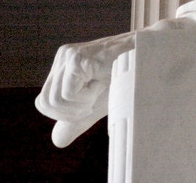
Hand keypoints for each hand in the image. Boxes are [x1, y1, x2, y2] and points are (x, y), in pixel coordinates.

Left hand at [35, 32, 135, 147]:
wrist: (151, 58)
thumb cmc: (129, 78)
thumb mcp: (100, 103)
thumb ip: (77, 120)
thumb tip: (57, 141)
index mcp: (64, 67)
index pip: (44, 102)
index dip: (65, 114)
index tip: (91, 105)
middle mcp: (63, 57)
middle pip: (46, 102)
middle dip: (73, 112)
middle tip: (96, 99)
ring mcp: (69, 55)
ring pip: (55, 99)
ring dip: (82, 103)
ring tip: (100, 88)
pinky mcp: (78, 58)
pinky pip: (67, 93)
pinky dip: (86, 97)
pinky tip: (102, 84)